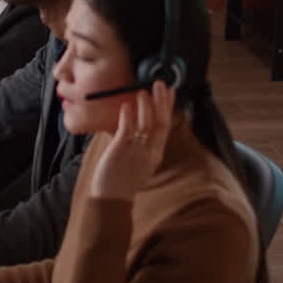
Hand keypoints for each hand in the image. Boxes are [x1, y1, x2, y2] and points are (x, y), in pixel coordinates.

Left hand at [89, 80, 175, 199]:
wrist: (112, 199)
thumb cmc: (122, 180)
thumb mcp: (139, 162)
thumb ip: (141, 145)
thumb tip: (136, 125)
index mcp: (155, 154)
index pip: (165, 126)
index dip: (168, 107)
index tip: (170, 92)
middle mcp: (149, 151)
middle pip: (160, 122)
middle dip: (161, 101)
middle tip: (160, 83)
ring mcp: (136, 151)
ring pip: (145, 124)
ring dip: (145, 105)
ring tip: (143, 90)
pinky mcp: (120, 150)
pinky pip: (126, 130)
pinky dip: (127, 116)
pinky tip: (126, 105)